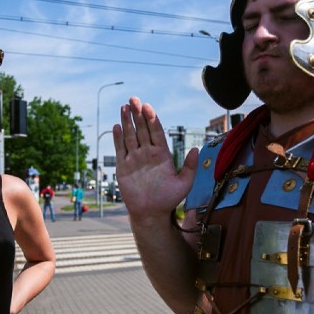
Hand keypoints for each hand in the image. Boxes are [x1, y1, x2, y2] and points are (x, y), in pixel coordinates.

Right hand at [113, 97, 197, 219]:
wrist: (151, 214)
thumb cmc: (168, 200)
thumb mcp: (185, 184)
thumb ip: (191, 167)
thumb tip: (197, 149)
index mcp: (162, 154)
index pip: (156, 132)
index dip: (152, 119)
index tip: (148, 107)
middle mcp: (147, 153)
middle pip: (142, 129)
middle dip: (138, 114)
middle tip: (134, 99)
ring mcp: (135, 159)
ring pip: (130, 136)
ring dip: (127, 121)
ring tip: (124, 107)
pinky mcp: (123, 167)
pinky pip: (120, 150)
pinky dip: (118, 138)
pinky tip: (117, 126)